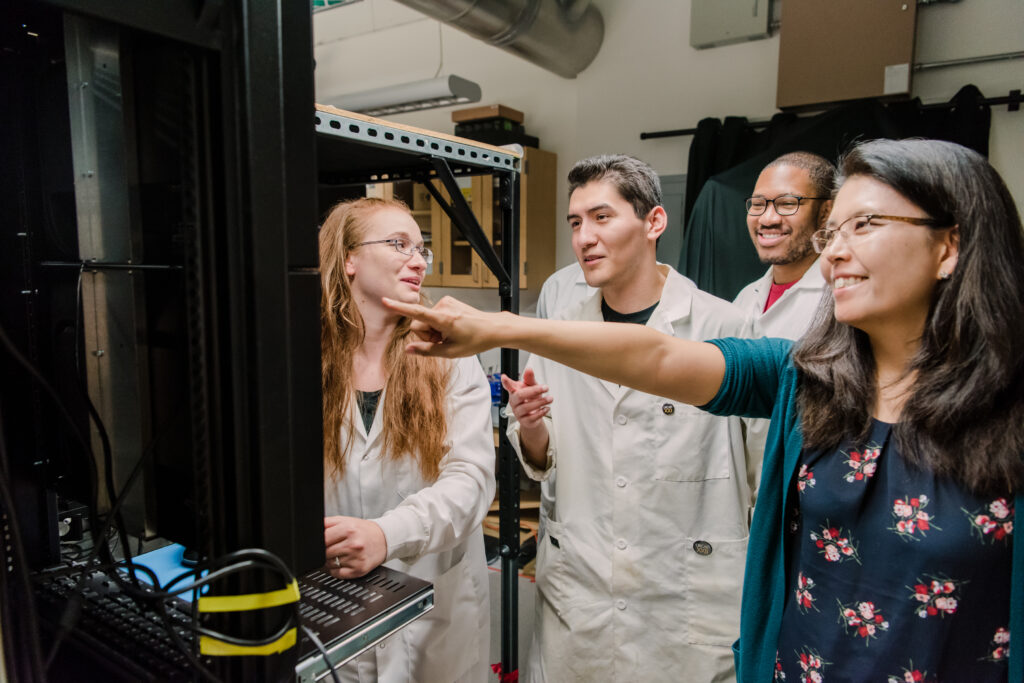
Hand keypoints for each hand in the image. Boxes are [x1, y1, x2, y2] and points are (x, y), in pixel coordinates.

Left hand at [324, 516, 386, 578]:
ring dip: (331, 560)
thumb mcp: (346, 521)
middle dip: (326, 551)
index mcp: (348, 529)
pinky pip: (337, 573)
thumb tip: (311, 530)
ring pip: (330, 564)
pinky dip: (337, 569)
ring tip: (342, 553)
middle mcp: (353, 544)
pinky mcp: (359, 570)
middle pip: (325, 553)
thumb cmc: (364, 531)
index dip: (319, 542)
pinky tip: (345, 561)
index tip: (323, 542)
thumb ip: (327, 523)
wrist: (384, 539)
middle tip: (334, 547)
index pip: (323, 539)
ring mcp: (356, 558)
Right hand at [382, 295, 505, 356]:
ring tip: (449, 335)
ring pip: (426, 319)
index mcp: (443, 319)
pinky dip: (439, 324)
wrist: (492, 328)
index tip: (385, 301)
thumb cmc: (474, 341)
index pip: (416, 313)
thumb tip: (408, 349)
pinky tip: (451, 329)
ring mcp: (446, 302)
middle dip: (426, 334)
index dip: (399, 308)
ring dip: (434, 330)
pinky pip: (433, 314)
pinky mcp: (448, 301)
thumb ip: (427, 351)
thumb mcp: (451, 352)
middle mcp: (443, 307)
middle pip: (419, 322)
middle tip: (442, 341)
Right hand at [501, 368, 550, 467]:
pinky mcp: (524, 421)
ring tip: (550, 398)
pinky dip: (541, 412)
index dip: (506, 382)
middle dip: (534, 391)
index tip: (504, 377)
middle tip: (545, 387)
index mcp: (514, 391)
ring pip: (526, 407)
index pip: (508, 386)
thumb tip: (529, 370)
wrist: (534, 414)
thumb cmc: (530, 398)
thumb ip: (530, 378)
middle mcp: (514, 402)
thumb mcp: (531, 386)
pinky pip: (531, 417)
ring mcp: (518, 412)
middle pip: (520, 396)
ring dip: (540, 402)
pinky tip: (546, 408)